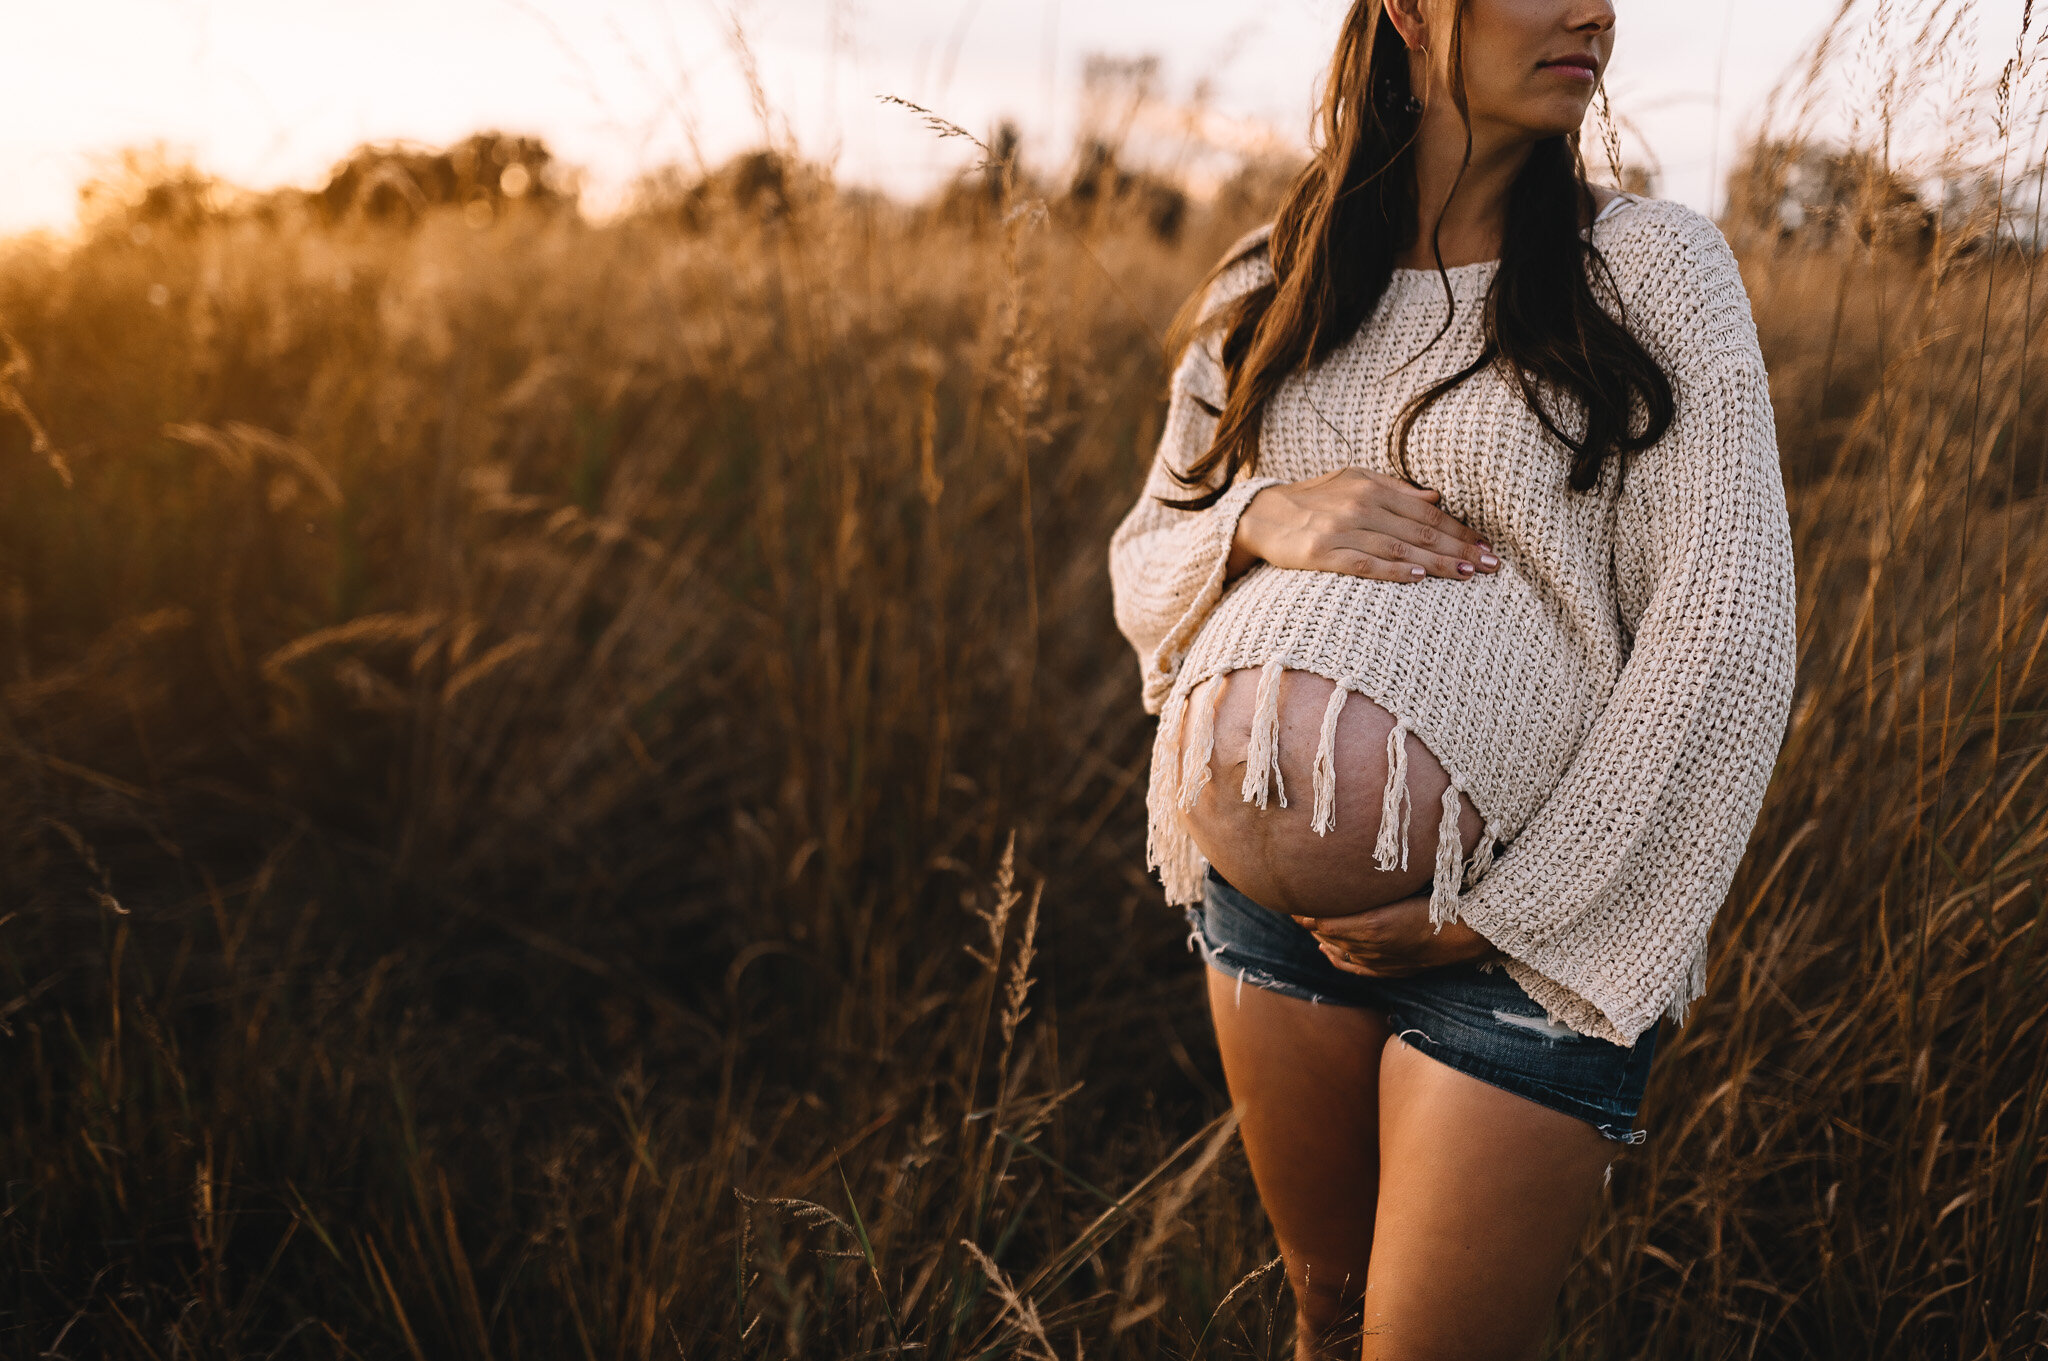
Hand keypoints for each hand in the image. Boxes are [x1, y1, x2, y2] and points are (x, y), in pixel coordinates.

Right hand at [1226, 468, 1500, 583]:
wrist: (1260, 515)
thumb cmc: (1313, 499)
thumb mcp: (1352, 481)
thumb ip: (1394, 489)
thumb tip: (1436, 499)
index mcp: (1371, 488)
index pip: (1427, 512)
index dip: (1460, 530)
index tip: (1486, 546)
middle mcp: (1359, 506)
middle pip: (1420, 531)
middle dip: (1459, 549)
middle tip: (1491, 566)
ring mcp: (1340, 530)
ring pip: (1399, 547)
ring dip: (1437, 562)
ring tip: (1467, 574)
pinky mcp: (1321, 554)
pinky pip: (1364, 563)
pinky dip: (1392, 569)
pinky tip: (1417, 577)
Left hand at [1293, 894, 1504, 978]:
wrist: (1463, 933)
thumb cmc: (1435, 900)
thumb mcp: (1399, 885)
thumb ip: (1369, 883)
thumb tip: (1341, 869)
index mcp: (1370, 925)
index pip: (1320, 920)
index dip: (1303, 909)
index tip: (1292, 894)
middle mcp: (1369, 946)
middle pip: (1324, 934)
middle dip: (1308, 920)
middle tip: (1293, 903)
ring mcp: (1377, 961)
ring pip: (1336, 949)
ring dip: (1320, 935)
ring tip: (1307, 920)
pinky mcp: (1387, 969)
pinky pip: (1351, 967)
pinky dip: (1334, 957)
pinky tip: (1325, 949)